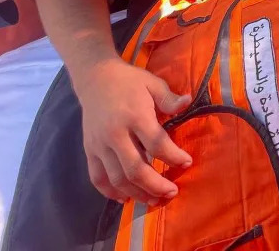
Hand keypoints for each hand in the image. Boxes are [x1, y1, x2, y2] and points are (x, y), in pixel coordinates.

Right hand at [75, 58, 192, 203]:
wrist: (95, 78)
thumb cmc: (129, 81)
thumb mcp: (152, 83)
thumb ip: (169, 98)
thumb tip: (189, 101)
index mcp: (134, 115)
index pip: (157, 143)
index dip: (174, 156)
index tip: (187, 162)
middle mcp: (115, 133)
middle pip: (136, 169)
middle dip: (156, 185)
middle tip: (172, 192)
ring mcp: (99, 145)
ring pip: (117, 178)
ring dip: (137, 193)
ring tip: (154, 200)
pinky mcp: (89, 151)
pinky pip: (97, 178)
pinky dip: (110, 192)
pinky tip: (125, 199)